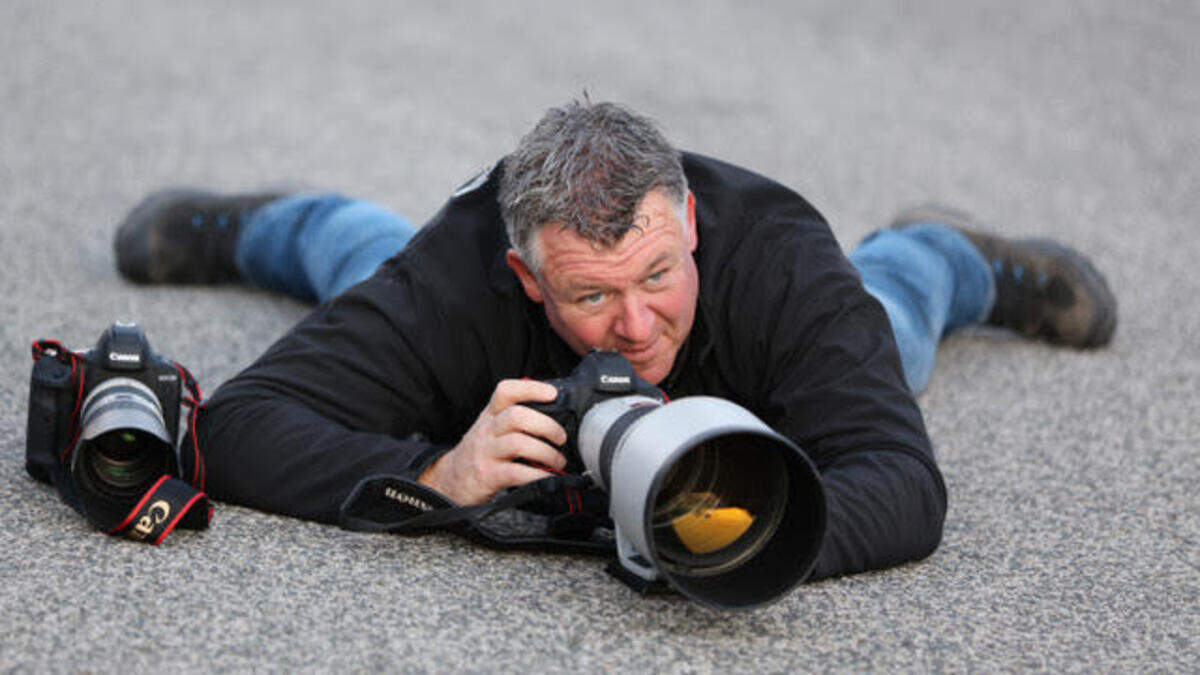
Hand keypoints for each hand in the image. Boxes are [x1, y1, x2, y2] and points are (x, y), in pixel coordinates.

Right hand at [418, 379, 566, 504]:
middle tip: (561, 437)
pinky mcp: (488, 475)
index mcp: (491, 415)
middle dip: (546, 425)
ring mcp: (486, 452)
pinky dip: (538, 475)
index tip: (552, 394)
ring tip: (558, 460)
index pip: (506, 391)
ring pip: (518, 443)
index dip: (531, 388)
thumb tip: (556, 415)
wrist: (451, 479)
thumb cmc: (480, 452)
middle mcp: (487, 430)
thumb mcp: (491, 428)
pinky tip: (548, 477)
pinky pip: (516, 473)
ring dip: (546, 452)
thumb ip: (516, 419)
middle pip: (516, 416)